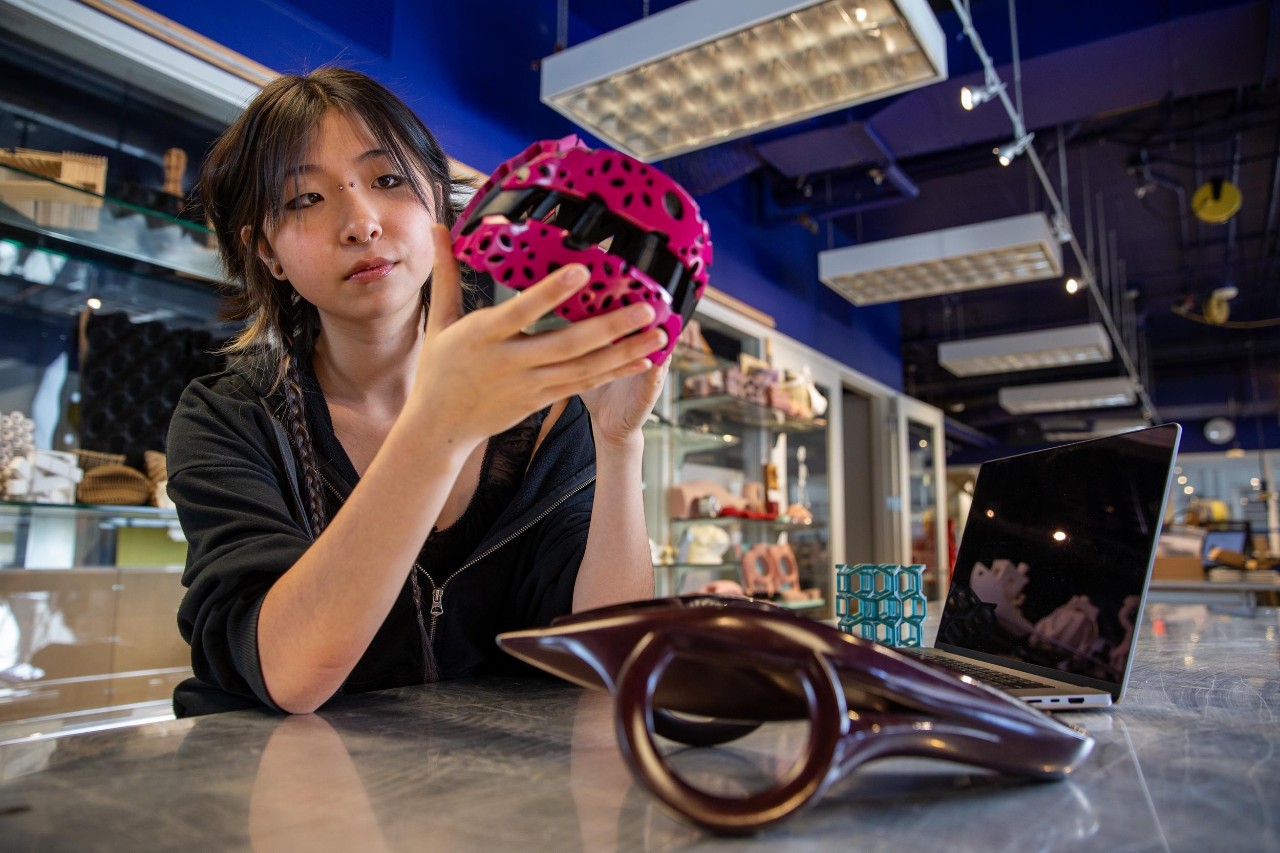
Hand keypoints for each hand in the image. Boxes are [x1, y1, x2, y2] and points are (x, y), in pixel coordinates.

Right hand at [409, 225, 665, 447]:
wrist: (440, 427)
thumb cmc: (439, 368)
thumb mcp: (441, 320)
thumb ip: (446, 272)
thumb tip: (439, 228)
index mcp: (483, 336)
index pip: (521, 311)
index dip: (551, 293)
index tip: (582, 271)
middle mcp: (510, 362)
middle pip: (566, 344)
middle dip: (610, 327)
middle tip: (645, 308)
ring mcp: (530, 384)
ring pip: (584, 368)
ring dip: (624, 352)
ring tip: (658, 334)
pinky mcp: (542, 399)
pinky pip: (584, 384)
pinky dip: (615, 372)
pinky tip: (643, 360)